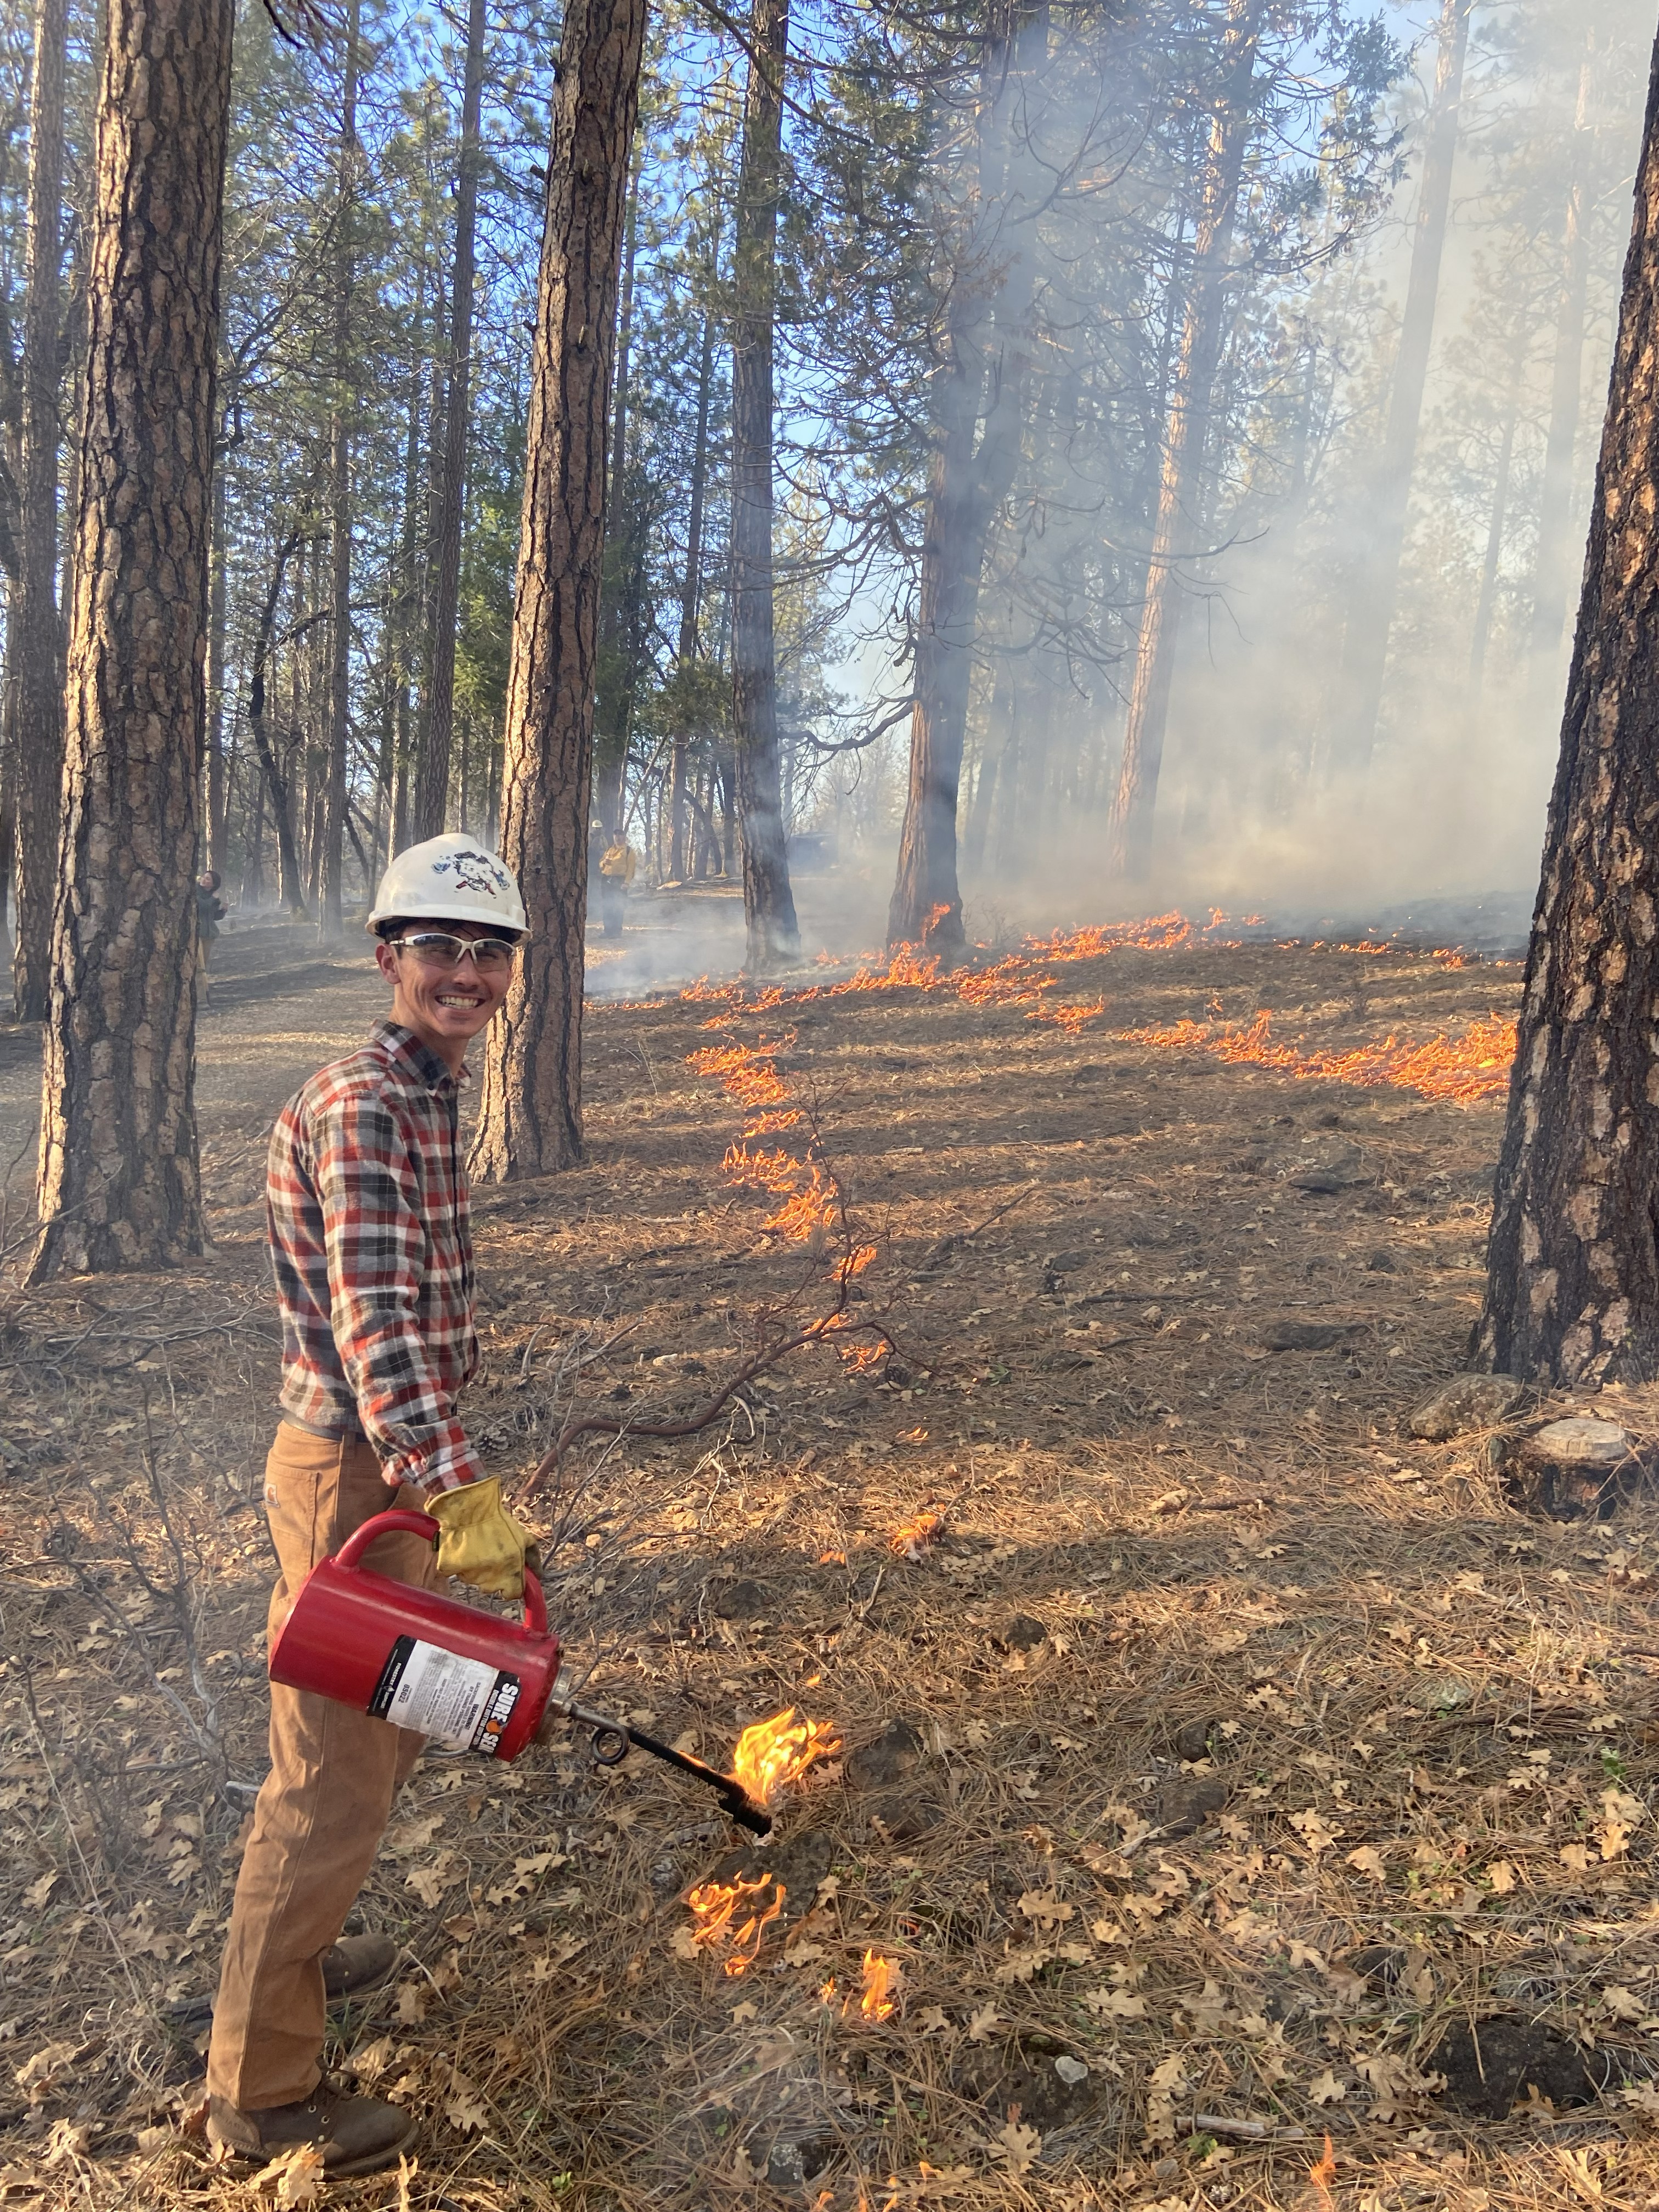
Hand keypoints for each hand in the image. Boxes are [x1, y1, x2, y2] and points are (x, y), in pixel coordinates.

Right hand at [426, 1477, 530, 1598]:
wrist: (469, 1508)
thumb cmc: (498, 1522)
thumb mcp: (523, 1537)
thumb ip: (533, 1559)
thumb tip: (539, 1576)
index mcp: (510, 1573)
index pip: (513, 1594)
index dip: (513, 1586)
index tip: (510, 1577)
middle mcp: (489, 1579)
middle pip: (493, 1588)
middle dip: (495, 1576)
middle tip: (493, 1555)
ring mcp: (468, 1576)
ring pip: (475, 1580)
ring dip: (478, 1570)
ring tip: (478, 1548)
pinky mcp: (450, 1570)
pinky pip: (457, 1573)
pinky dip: (459, 1565)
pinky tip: (464, 1549)